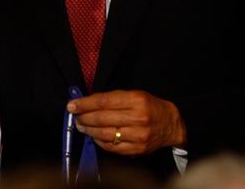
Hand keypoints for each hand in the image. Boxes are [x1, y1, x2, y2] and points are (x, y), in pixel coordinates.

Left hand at [66, 89, 186, 155]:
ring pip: (105, 134)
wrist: (171, 124)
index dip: (84, 103)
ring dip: (88, 130)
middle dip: (83, 117)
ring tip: (81, 125)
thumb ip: (111, 97)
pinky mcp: (137, 149)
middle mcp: (138, 118)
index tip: (72, 104)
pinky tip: (94, 136)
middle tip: (75, 116)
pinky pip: (112, 147)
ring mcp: (138, 136)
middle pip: (102, 118)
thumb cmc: (149, 106)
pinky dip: (99, 141)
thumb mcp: (134, 94)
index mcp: (136, 100)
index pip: (103, 101)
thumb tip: (87, 102)